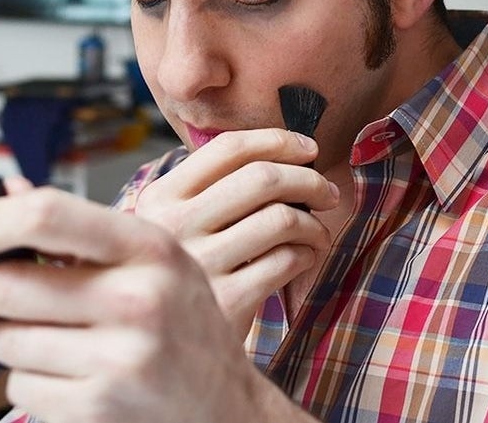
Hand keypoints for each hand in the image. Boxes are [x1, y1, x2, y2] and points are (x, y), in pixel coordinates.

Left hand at [0, 179, 304, 422]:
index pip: (50, 215)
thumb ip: (83, 229)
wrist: (223, 405)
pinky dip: (21, 380)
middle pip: (9, 287)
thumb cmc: (181, 321)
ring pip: (7, 342)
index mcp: (149, 248)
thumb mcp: (152, 262)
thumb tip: (5, 191)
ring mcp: (121, 357)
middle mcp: (138, 299)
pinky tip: (43, 371)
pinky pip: (23, 388)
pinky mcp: (101, 406)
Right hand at [132, 129, 339, 337]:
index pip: (227, 148)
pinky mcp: (227, 302)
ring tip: (318, 234)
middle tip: (328, 193)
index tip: (307, 149)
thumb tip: (289, 151)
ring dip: (314, 224)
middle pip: (263, 179)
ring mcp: (200, 265)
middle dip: (309, 180)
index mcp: (160, 198)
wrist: (170, 345)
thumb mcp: (177, 225)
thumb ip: (213, 189)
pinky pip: (287, 260)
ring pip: (281, 219)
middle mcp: (173, 227)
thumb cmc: (191, 273)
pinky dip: (307, 254)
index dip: (277, 141)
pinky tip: (305, 258)